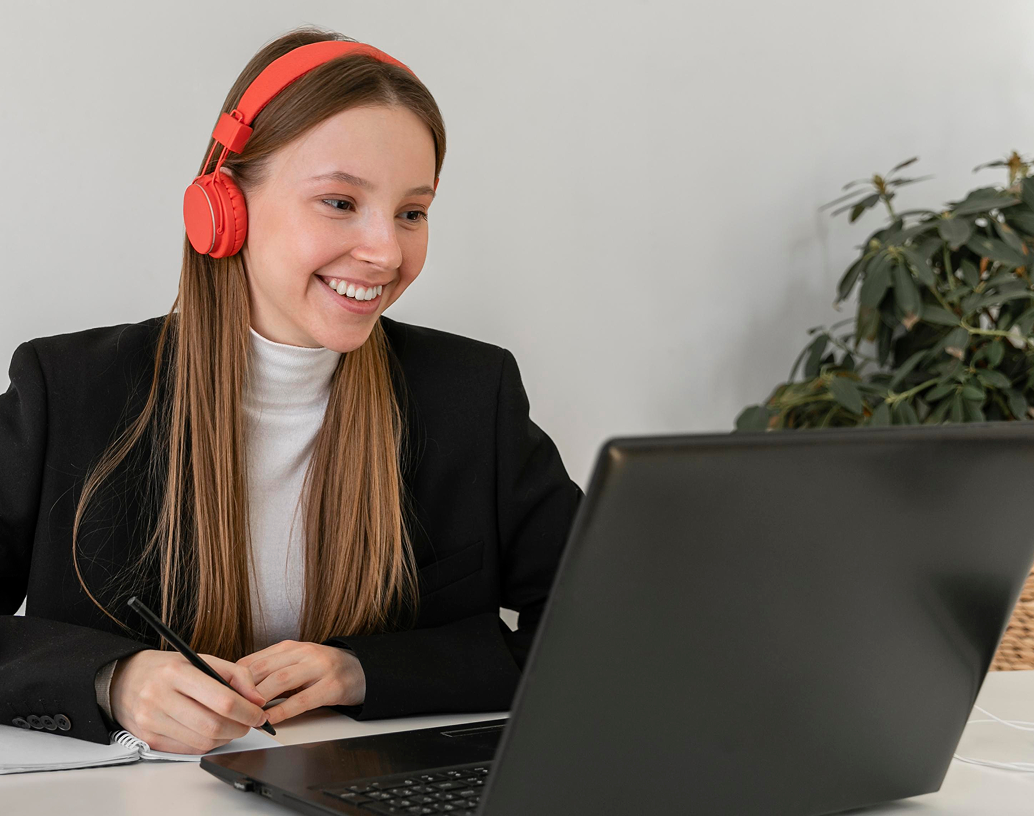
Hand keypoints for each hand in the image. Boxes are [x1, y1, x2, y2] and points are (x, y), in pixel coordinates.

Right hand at [109, 649, 268, 754]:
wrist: (123, 680)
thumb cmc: (167, 669)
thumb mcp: (201, 659)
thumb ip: (236, 675)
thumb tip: (258, 700)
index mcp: (176, 673)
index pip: (222, 700)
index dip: (247, 711)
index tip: (259, 713)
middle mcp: (159, 697)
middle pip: (213, 725)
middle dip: (240, 727)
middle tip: (250, 722)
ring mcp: (151, 721)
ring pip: (203, 741)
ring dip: (226, 737)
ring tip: (232, 725)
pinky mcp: (148, 740)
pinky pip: (188, 750)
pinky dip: (208, 744)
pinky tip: (212, 732)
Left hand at [236, 640, 365, 724]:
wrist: (361, 670)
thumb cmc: (322, 670)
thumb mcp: (296, 663)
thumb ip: (272, 671)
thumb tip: (237, 688)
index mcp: (291, 647)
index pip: (255, 660)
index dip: (235, 678)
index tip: (222, 693)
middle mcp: (304, 653)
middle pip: (265, 669)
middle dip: (243, 689)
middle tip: (228, 707)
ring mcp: (320, 668)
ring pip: (281, 681)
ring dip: (260, 699)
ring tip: (247, 715)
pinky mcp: (332, 686)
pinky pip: (302, 700)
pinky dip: (283, 711)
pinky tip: (271, 720)